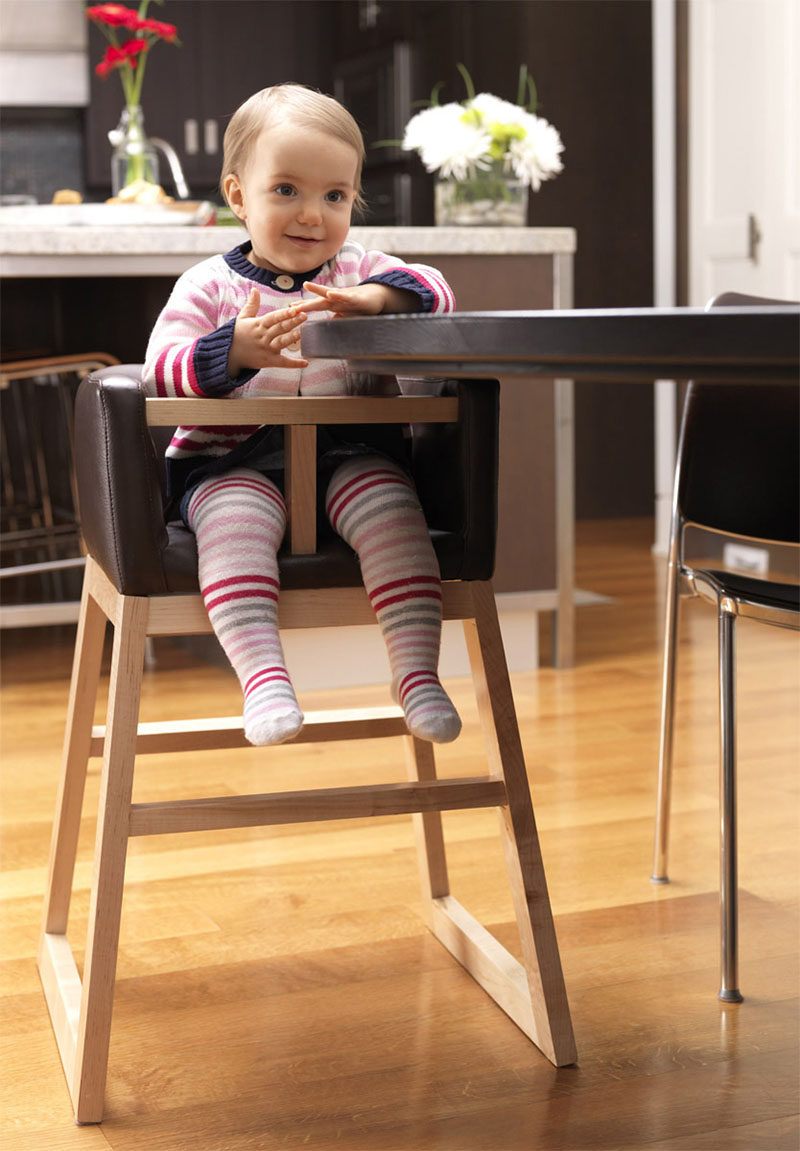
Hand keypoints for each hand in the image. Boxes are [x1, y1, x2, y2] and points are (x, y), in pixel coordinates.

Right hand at [228, 288, 308, 375]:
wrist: (228, 354)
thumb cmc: (237, 335)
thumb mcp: (242, 318)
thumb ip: (252, 305)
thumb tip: (255, 289)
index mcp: (258, 325)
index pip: (273, 318)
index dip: (284, 313)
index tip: (294, 308)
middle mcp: (263, 336)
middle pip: (280, 328)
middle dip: (292, 321)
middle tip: (304, 315)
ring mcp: (266, 349)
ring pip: (282, 342)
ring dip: (293, 338)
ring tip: (303, 333)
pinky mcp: (269, 361)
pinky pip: (283, 363)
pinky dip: (294, 363)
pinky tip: (305, 363)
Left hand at [299, 281, 418, 315]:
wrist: (378, 298)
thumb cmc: (361, 305)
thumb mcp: (347, 314)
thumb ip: (337, 318)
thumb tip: (329, 324)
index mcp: (333, 304)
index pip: (315, 306)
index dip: (303, 308)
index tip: (289, 310)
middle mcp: (337, 299)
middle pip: (318, 301)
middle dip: (305, 304)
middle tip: (291, 307)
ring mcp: (346, 297)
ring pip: (329, 294)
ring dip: (318, 290)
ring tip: (307, 286)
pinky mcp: (356, 297)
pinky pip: (346, 296)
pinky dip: (338, 295)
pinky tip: (331, 293)